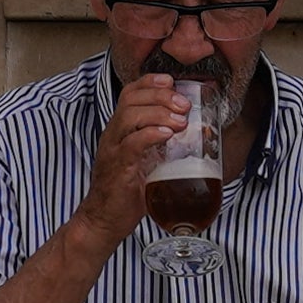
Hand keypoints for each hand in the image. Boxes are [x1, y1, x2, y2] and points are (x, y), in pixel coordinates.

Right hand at [67, 74, 204, 252]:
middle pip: (131, 99)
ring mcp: (113, 151)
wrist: (104, 221)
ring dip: (159, 113)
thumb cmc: (128, 192)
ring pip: (130, 117)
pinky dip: (151, 135)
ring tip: (181, 121)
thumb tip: (199, 138)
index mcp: (120, 130)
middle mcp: (113, 136)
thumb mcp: (147, 162)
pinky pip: (132, 145)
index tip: (172, 81)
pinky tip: (168, 135)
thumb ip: (164, 147)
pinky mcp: (118, 169)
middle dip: (161, 95)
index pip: (130, 93)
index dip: (150, 82)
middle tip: (184, 104)